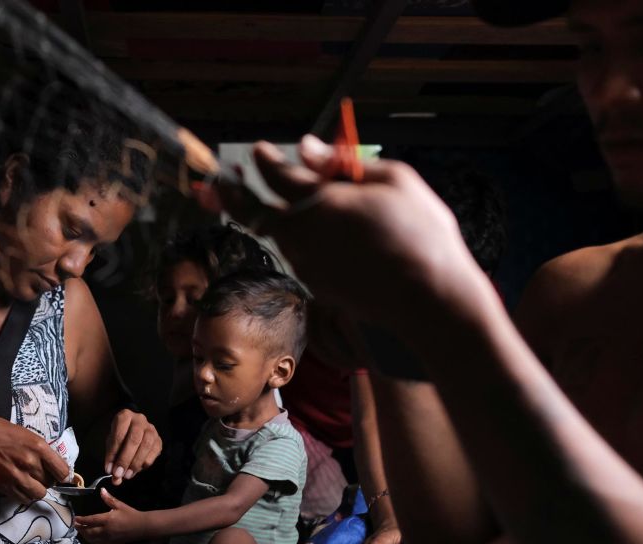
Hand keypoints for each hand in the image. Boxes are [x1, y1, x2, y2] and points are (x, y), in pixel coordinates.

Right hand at [0, 413, 69, 503]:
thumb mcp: (22, 433)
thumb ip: (38, 449)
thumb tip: (51, 463)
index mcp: (37, 446)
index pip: (62, 470)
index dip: (63, 474)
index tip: (60, 474)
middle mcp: (30, 462)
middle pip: (50, 483)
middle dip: (47, 480)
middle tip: (39, 474)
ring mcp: (16, 476)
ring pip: (38, 494)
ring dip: (36, 489)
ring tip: (28, 481)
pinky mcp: (3, 486)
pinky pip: (23, 499)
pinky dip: (24, 495)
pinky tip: (18, 486)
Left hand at [74, 489, 148, 543]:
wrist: (141, 527)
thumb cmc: (131, 514)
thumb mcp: (120, 505)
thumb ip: (109, 499)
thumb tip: (101, 490)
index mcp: (107, 519)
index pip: (91, 520)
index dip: (82, 520)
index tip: (75, 519)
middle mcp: (106, 530)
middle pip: (89, 531)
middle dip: (81, 529)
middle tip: (76, 525)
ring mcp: (109, 538)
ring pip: (93, 539)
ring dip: (85, 536)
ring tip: (82, 531)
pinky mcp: (112, 543)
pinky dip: (93, 541)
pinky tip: (92, 538)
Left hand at [103, 409, 161, 484]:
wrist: (132, 430)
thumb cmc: (120, 437)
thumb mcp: (112, 444)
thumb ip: (112, 459)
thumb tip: (116, 479)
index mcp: (125, 416)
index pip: (119, 435)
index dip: (113, 453)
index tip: (109, 469)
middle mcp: (140, 419)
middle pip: (134, 440)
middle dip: (125, 459)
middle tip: (119, 474)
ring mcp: (151, 429)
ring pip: (146, 445)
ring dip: (136, 463)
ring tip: (128, 475)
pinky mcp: (159, 439)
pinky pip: (154, 452)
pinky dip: (145, 463)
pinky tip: (137, 470)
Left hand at [206, 136, 485, 333]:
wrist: (429, 298)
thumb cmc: (421, 232)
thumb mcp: (394, 180)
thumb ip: (342, 164)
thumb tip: (305, 147)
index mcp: (319, 202)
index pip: (276, 175)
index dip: (263, 161)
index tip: (258, 151)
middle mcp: (303, 235)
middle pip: (255, 211)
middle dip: (232, 195)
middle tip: (214, 185)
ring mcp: (306, 264)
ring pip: (279, 234)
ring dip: (269, 216)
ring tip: (266, 203)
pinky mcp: (317, 285)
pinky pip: (301, 254)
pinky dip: (299, 239)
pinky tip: (318, 234)